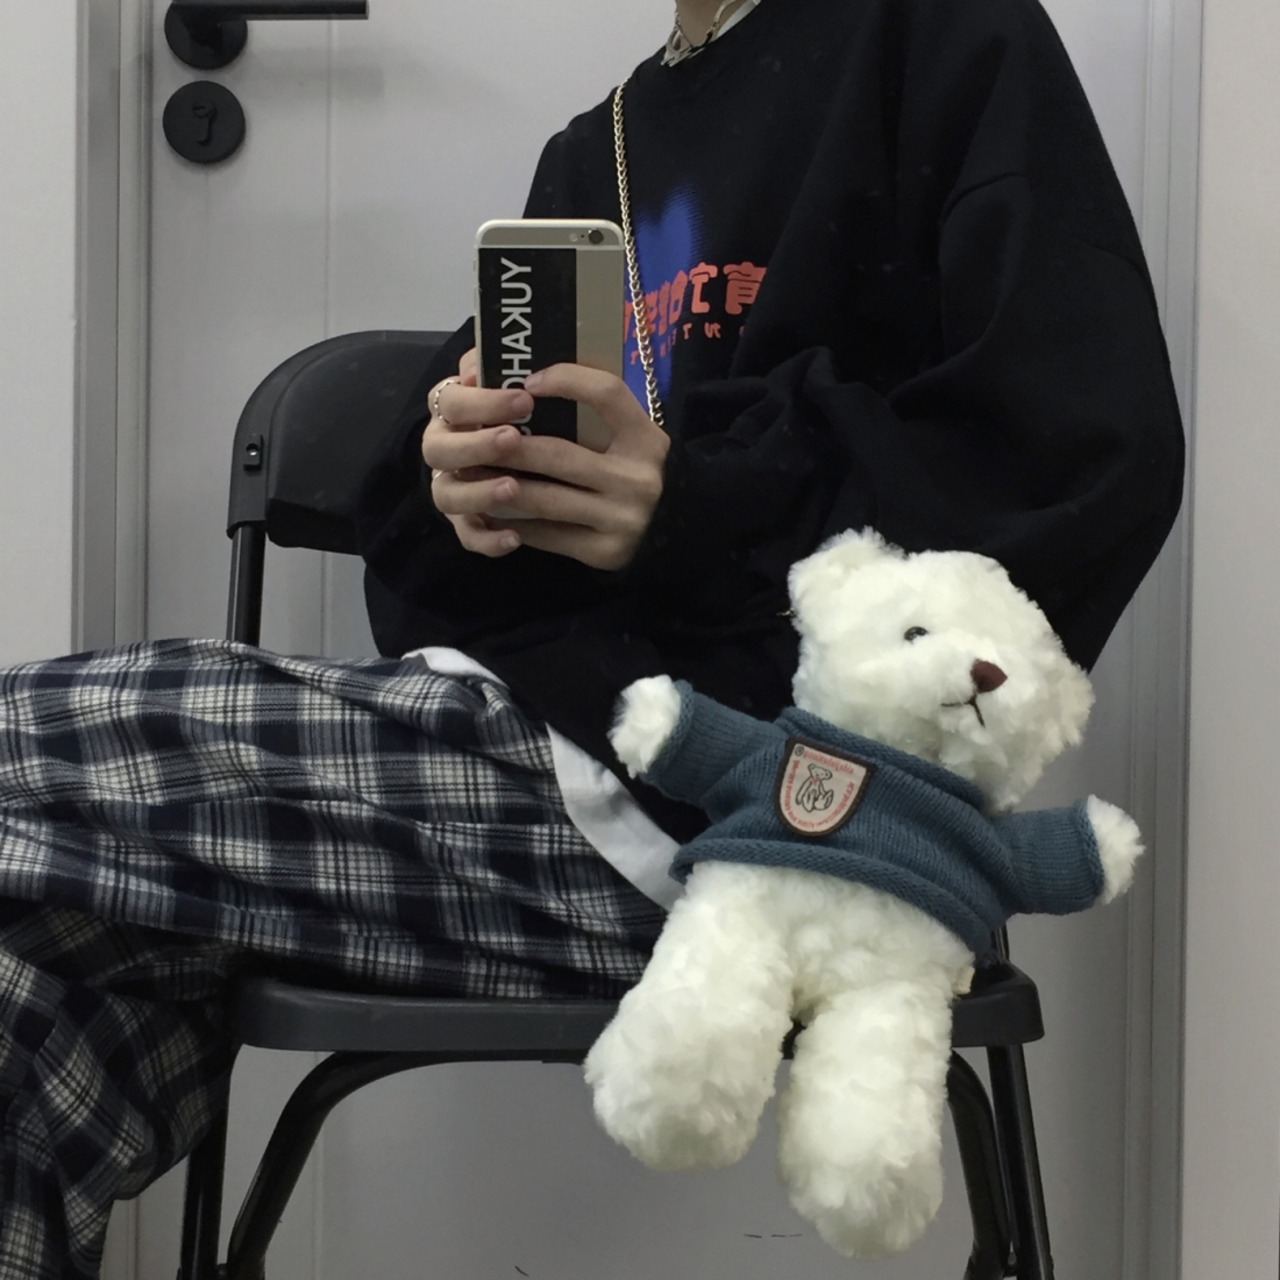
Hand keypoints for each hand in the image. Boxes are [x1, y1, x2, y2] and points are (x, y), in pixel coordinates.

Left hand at [425, 359, 669, 571]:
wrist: (671, 531)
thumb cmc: (634, 471)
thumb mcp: (630, 437)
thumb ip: (595, 413)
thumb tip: (529, 380)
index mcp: (647, 438)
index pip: (607, 394)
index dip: (567, 380)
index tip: (528, 381)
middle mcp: (638, 478)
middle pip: (559, 453)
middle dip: (510, 445)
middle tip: (475, 436)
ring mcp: (622, 518)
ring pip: (546, 498)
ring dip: (501, 485)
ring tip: (472, 474)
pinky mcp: (605, 552)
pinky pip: (548, 534)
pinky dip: (515, 522)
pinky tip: (492, 512)